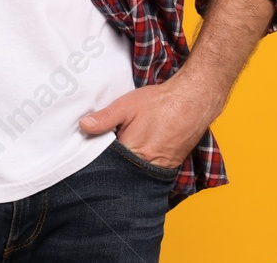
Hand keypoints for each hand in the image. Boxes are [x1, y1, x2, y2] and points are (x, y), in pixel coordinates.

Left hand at [78, 74, 224, 169]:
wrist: (193, 101)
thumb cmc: (160, 102)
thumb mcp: (127, 105)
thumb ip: (105, 118)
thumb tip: (83, 126)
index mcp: (132, 151)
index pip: (107, 165)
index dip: (97, 162)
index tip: (88, 158)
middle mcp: (147, 166)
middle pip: (121, 174)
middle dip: (111, 169)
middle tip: (104, 160)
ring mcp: (160, 169)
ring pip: (136, 176)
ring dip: (127, 170)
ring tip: (120, 160)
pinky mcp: (170, 168)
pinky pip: (150, 174)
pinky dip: (142, 169)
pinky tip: (137, 159)